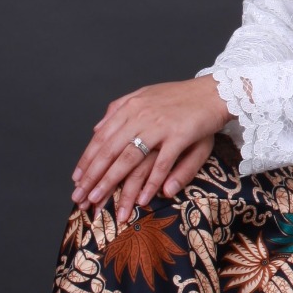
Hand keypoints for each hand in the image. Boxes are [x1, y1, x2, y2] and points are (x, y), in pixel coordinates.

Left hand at [72, 79, 231, 225]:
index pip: (102, 137)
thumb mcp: (145, 95)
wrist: (215, 91)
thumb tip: (97, 128)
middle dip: (93, 177)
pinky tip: (141, 199)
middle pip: (110, 151)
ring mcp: (160, 126)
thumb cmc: (180, 97)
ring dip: (112, 182)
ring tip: (99, 201)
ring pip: (129, 159)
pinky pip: (162, 164)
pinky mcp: (180, 135)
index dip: (87, 160)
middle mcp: (141, 115)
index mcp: (131, 107)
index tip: (77, 180)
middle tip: (80, 197)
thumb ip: (119, 109)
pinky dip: (151, 182)